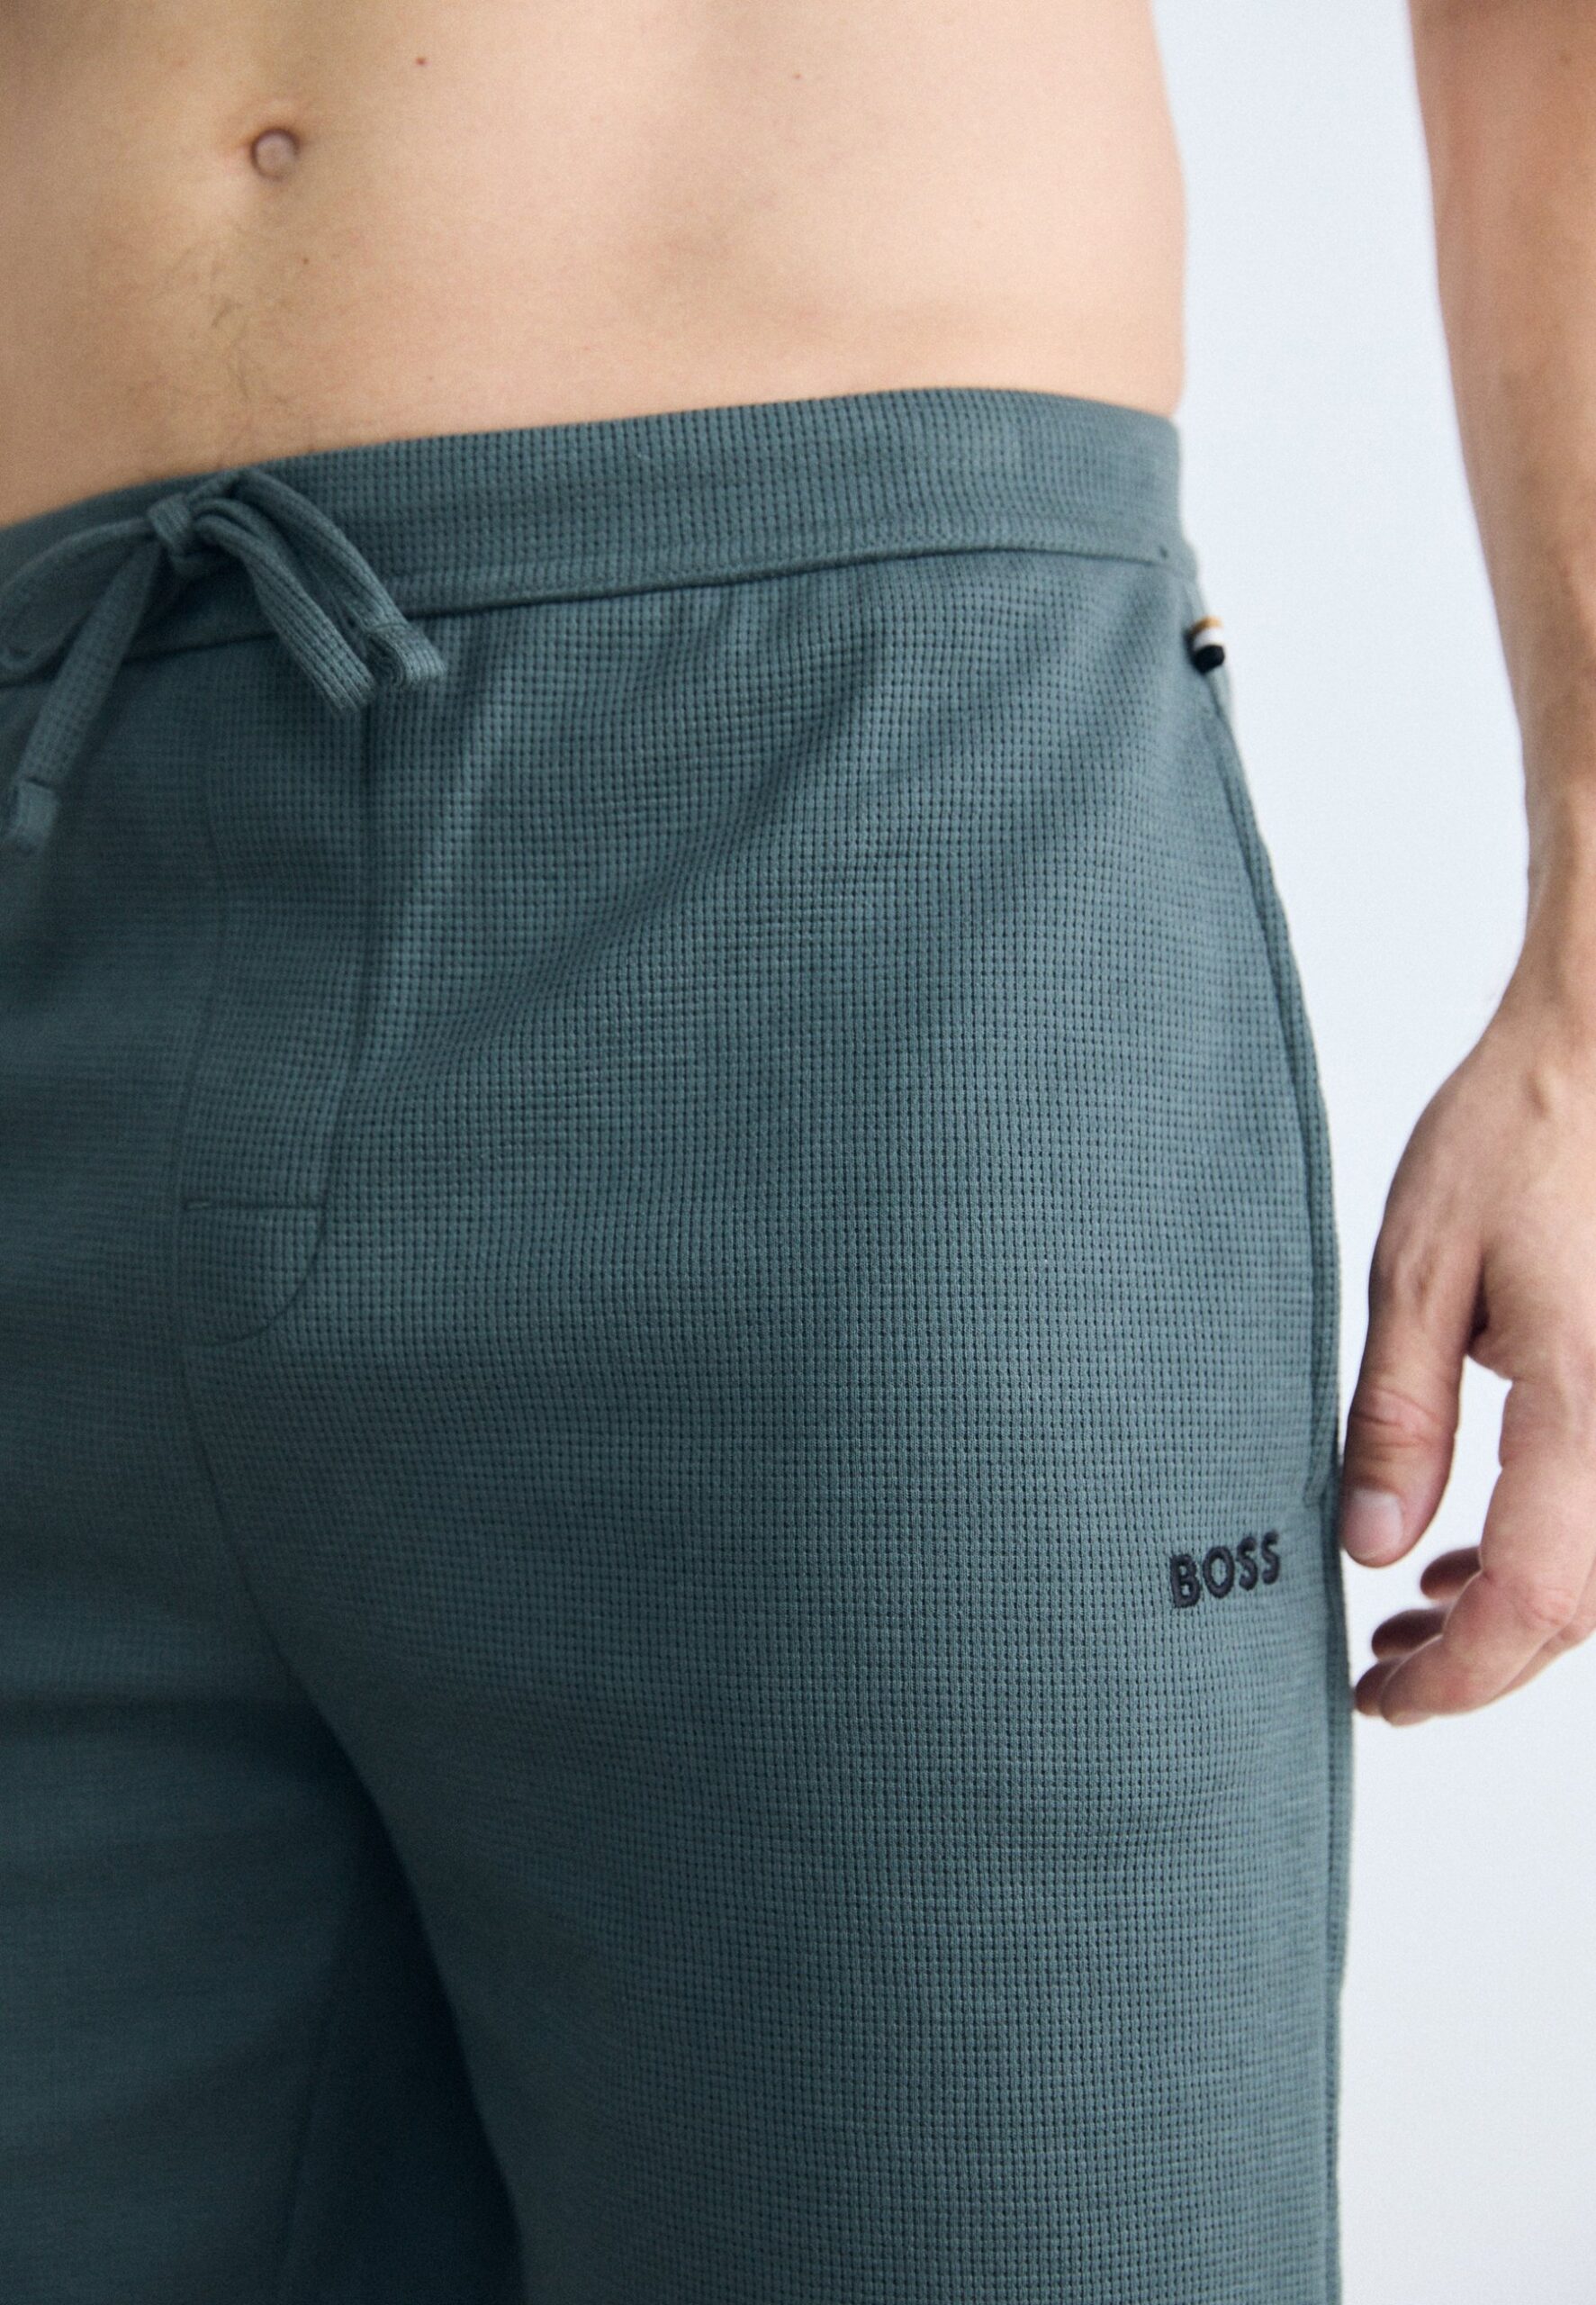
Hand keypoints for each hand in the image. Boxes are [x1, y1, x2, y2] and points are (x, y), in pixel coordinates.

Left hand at [1340, 955, 1595, 1723]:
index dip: (1456, 1680)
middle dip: (1479, 1661)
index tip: (1381, 1702)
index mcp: (1590, 1408)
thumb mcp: (1419, 1273)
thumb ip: (1400, 1422)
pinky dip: (1551, 1554)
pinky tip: (1476, 1554)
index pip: (1531, 1606)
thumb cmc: (1520, 1132)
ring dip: (1514, 1617)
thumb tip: (1374, 1551)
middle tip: (1380, 1675)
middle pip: (1579, 1611)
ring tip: (1411, 1627)